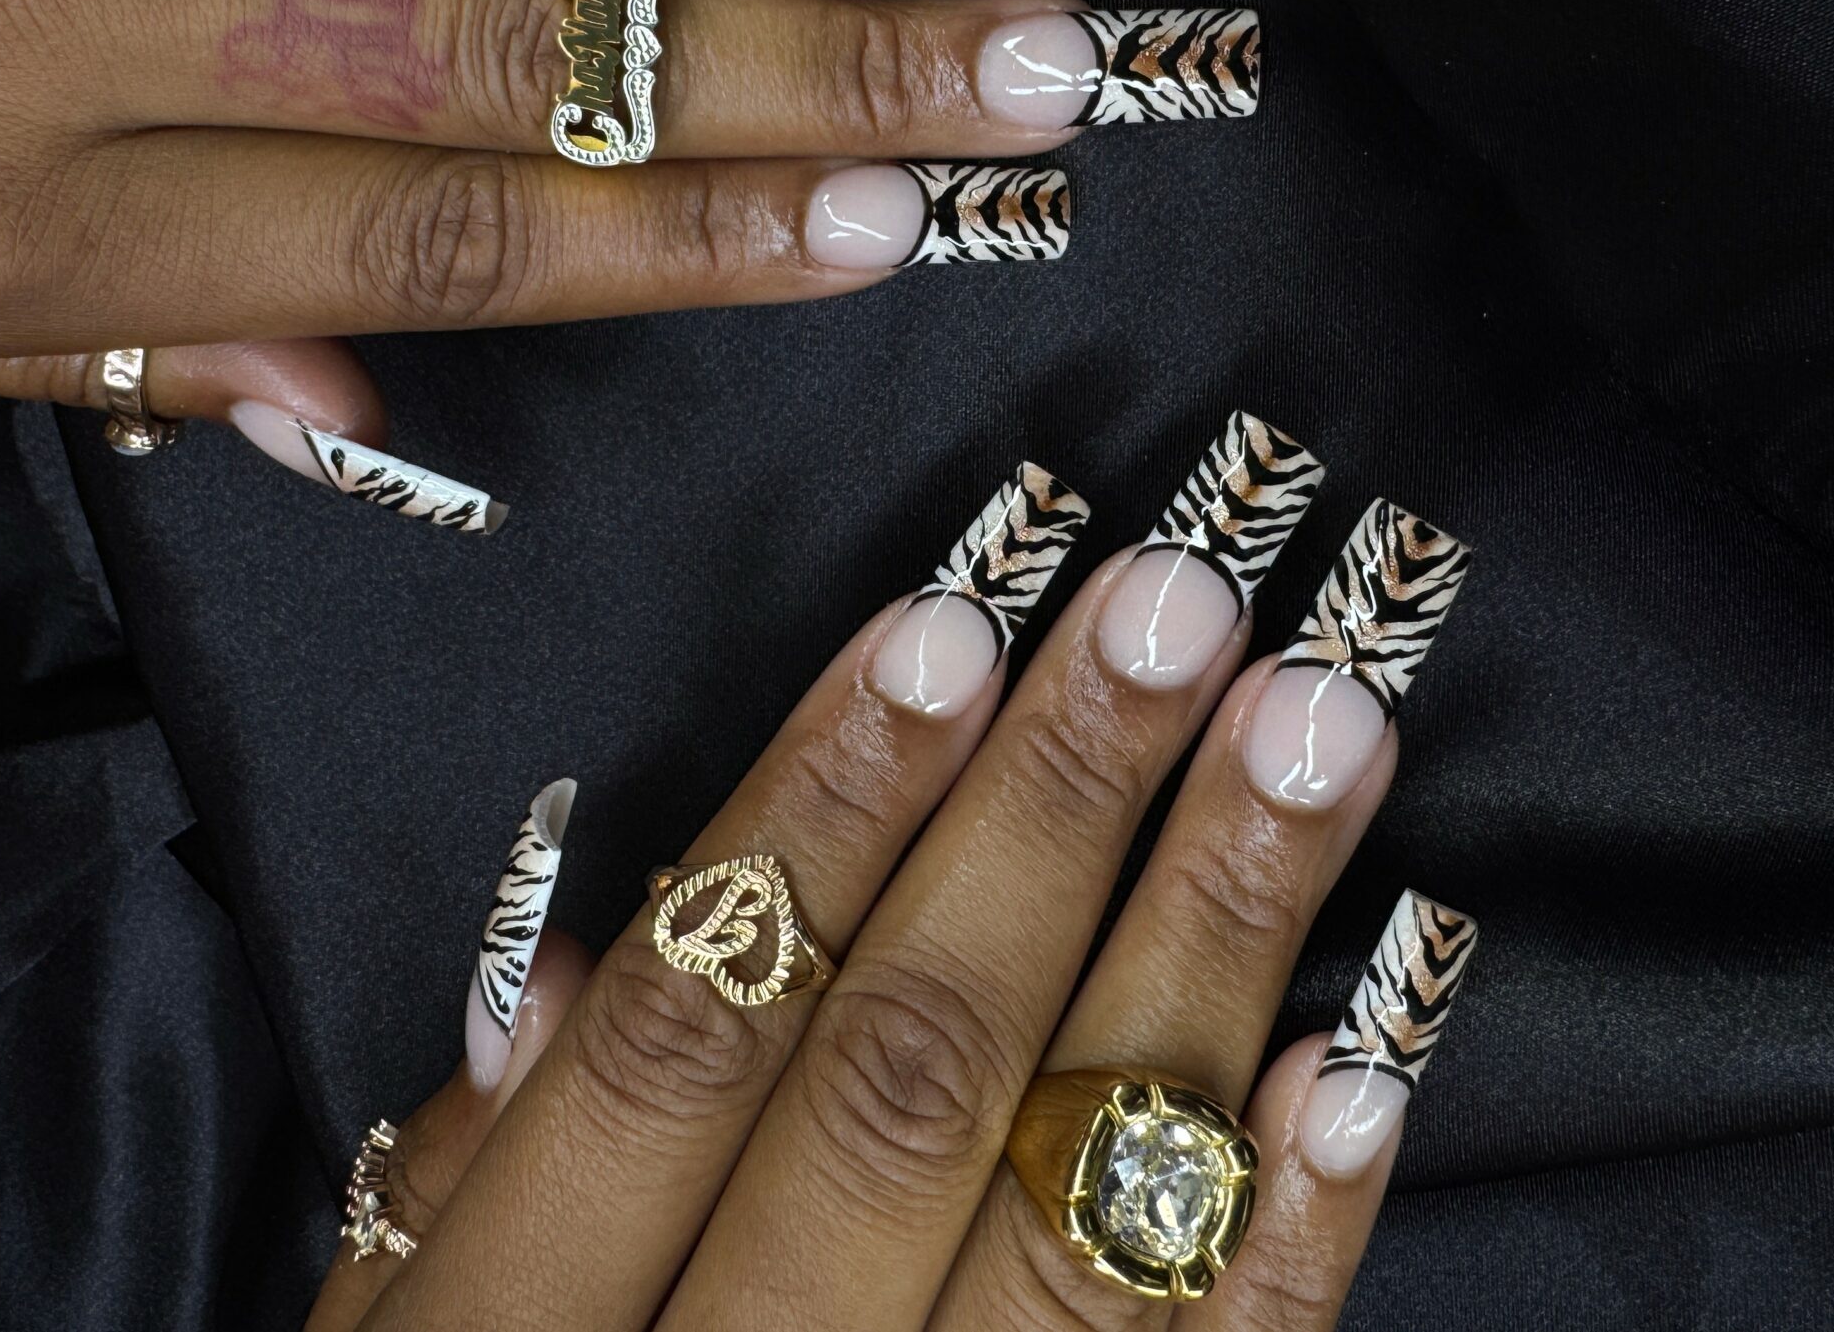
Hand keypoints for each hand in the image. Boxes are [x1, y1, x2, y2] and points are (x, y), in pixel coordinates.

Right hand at [303, 416, 1476, 1329]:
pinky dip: (1292, 1229)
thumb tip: (588, 953)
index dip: (824, 815)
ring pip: (1085, 1203)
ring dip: (1214, 948)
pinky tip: (1371, 1048)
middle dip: (1054, 818)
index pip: (690, 1035)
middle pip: (909, 1079)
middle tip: (1182, 605)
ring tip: (1322, 735)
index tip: (955, 615)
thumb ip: (462, 1199)